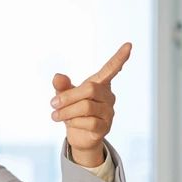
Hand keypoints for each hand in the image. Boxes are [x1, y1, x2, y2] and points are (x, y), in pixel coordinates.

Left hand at [50, 42, 131, 167]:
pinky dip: (73, 123)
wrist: (77, 136)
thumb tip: (57, 76)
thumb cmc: (72, 111)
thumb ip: (61, 86)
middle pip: (90, 89)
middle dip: (68, 96)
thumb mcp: (64, 96)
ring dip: (66, 112)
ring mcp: (109, 112)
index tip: (129, 44)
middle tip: (53, 103)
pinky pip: (89, 123)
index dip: (119, 58)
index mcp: (100, 84)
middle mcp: (108, 96)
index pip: (111, 69)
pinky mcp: (105, 127)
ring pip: (87, 107)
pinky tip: (69, 124)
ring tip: (55, 115)